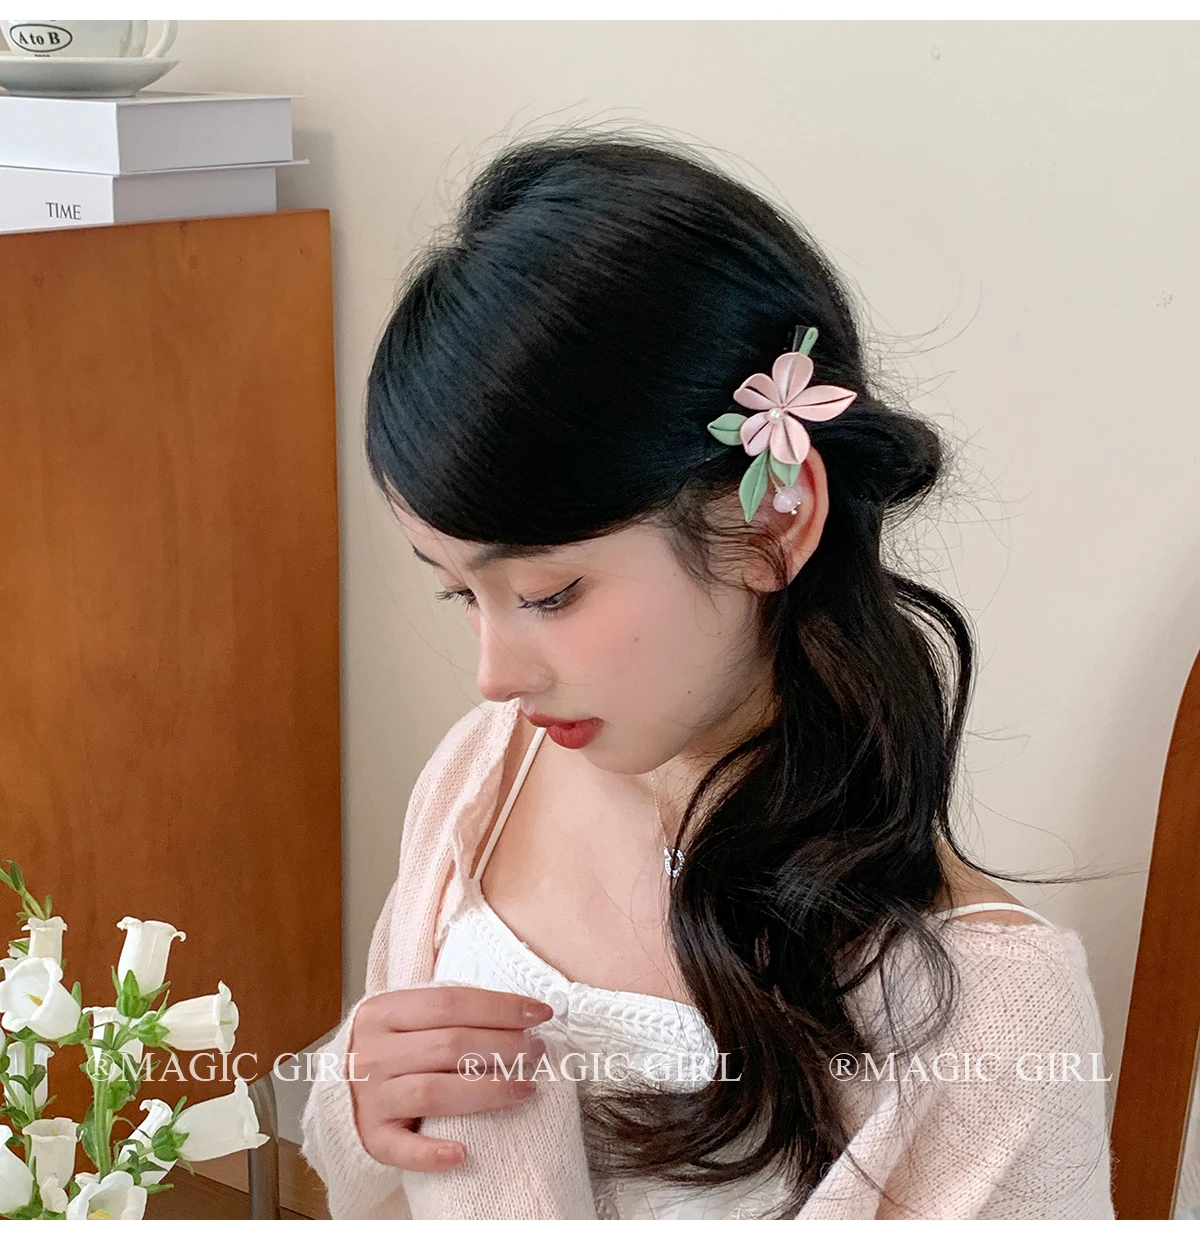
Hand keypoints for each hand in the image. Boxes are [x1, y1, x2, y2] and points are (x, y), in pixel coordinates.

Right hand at [346, 984, 552, 1171]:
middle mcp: (373, 1053)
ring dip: (488, 1090)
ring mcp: (370, 1097)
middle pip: (450, 1045)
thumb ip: (448, 1011)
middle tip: (537, 1051)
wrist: (338, 1089)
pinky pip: (402, 1149)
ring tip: (526, 1088)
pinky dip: (432, 1153)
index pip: (450, 1002)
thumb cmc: (389, 1047)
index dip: (500, 1007)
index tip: (539, 1013)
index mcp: (383, 1011)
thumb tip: (519, 1012)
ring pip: (435, 1092)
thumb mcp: (406, 1017)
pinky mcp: (371, 1137)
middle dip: (504, 1046)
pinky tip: (463, 1152)